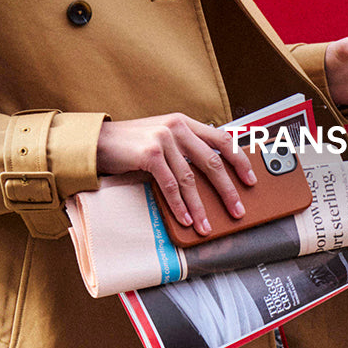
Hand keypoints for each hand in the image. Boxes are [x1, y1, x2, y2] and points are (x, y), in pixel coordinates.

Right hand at [96, 114, 256, 234]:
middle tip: (236, 210)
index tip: (250, 179)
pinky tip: (185, 219)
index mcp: (184, 122)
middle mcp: (177, 127)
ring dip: (200, 206)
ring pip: (190, 179)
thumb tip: (210, 175)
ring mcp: (163, 139)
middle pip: (212, 162)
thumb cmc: (130, 143)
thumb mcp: (162, 137)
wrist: (97, 141)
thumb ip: (184, 147)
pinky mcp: (149, 154)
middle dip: (227, 190)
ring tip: (206, 225)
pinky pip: (170, 185)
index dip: (239, 160)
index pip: (222, 139)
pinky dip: (179, 205)